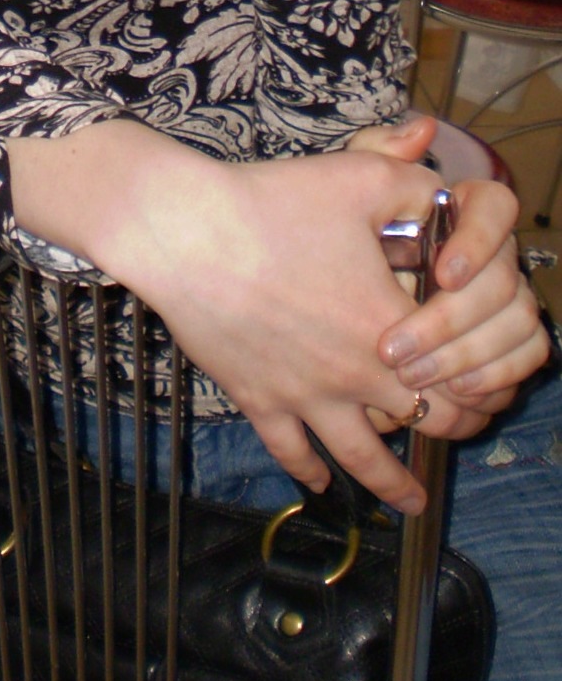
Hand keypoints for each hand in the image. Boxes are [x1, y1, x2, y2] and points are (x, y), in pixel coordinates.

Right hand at [10, 118, 497, 514]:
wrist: (187, 233)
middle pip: (421, 421)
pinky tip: (317, 483)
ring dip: (389, 483)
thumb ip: (414, 184)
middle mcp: (352, 372)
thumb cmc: (272, 203)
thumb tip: (442, 191)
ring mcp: (302, 394)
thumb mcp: (360, 178)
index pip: (457, 375)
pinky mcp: (257, 398)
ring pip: (359, 457)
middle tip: (465, 433)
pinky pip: (289, 450)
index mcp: (388, 325)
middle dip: (452, 430)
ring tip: (409, 502)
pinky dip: (308, 471)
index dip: (482, 387)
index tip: (492, 388)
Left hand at [350, 116, 549, 416]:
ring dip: (471, 355)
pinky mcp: (507, 343)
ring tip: (417, 378)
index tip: (442, 273)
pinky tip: (456, 391)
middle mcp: (493, 255)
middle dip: (452, 321)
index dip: (479, 241)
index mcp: (462, 213)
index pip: (497, 207)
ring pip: (520, 323)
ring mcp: (504, 300)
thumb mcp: (343, 194)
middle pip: (506, 282)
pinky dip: (497, 376)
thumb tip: (421, 128)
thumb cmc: (337, 245)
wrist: (330, 311)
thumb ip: (378, 156)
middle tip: (397, 349)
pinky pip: (527, 356)